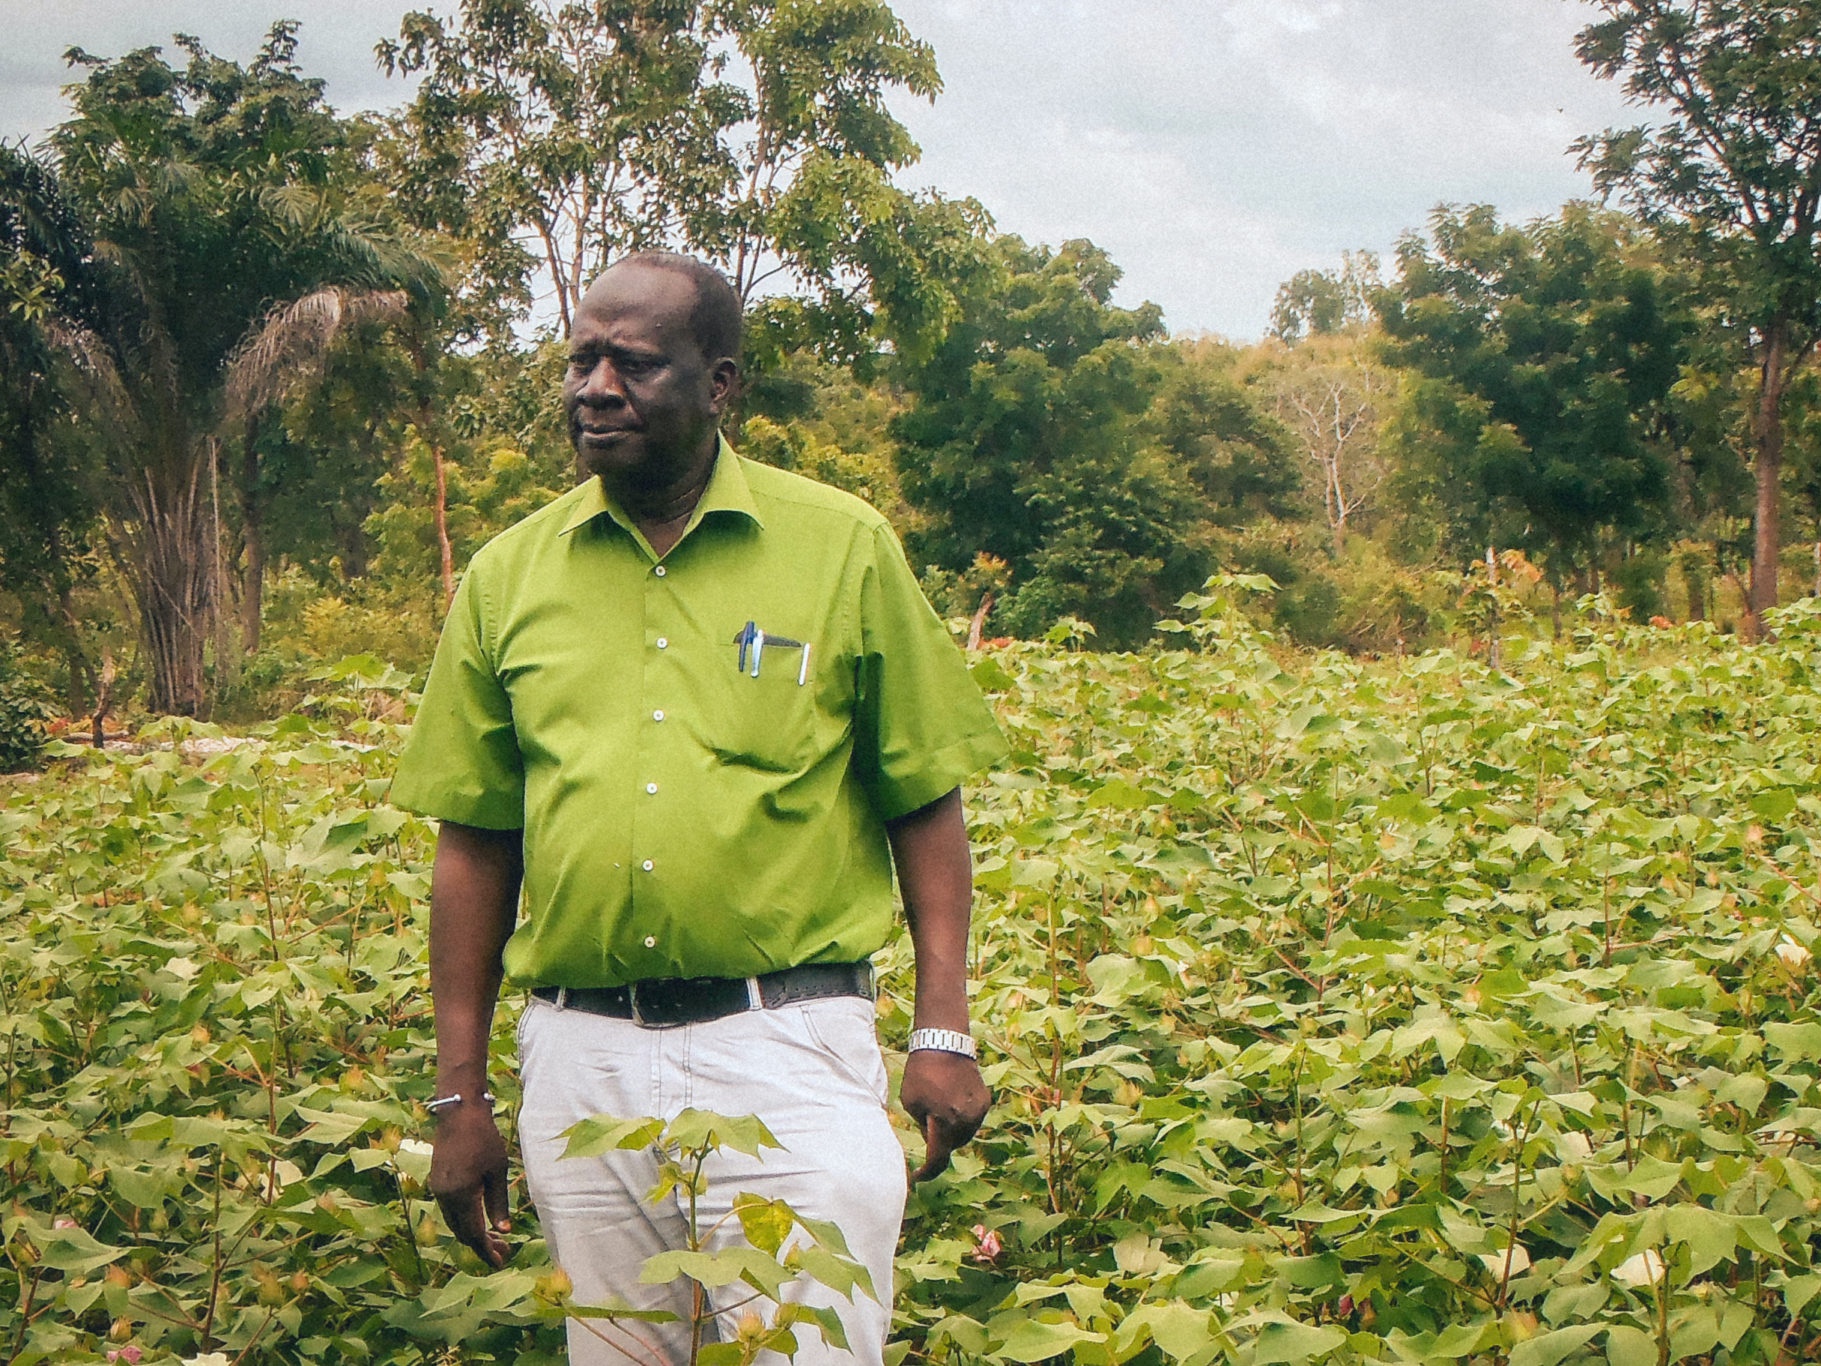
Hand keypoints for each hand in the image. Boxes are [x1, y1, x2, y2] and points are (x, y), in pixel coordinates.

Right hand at [429, 1104, 512, 1267]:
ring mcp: (438, 1190)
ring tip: (494, 1239)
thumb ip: (498, 1204)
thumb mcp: (497, 1172)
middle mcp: (444, 1197)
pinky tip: (478, 1219)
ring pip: (454, 1223)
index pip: (474, 1234)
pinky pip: (450, 1210)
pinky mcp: (437, 1182)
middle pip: (461, 1232)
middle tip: (502, 1252)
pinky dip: (464, 1220)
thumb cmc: (484, 1139)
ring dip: (472, 1233)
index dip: (486, 1251)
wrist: (458, 1113)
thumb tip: (503, 1231)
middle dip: (481, 1245)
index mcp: (461, 1196)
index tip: (500, 1262)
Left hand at [900, 1048, 990, 1183]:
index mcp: (944, 1123)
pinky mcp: (984, 1101)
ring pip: (964, 1134)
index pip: (937, 1160)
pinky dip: (961, 1118)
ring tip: (938, 1109)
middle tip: (926, 1127)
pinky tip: (950, 1101)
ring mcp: (978, 1112)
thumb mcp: (911, 1102)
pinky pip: (972, 1119)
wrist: (945, 1043)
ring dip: (951, 1131)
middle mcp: (965, 1121)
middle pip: (951, 1146)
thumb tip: (931, 1138)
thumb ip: (922, 1126)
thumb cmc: (921, 1072)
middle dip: (938, 1143)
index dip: (927, 1172)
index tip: (918, 1177)